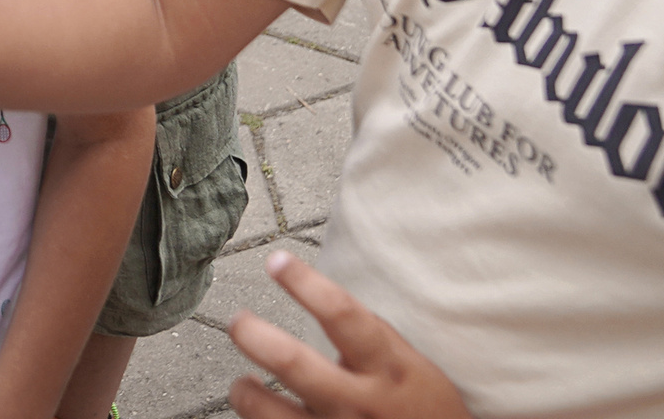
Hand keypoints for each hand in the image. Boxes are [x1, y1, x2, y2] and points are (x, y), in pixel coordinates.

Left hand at [226, 255, 473, 418]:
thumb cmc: (425, 410)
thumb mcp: (411, 367)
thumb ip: (367, 340)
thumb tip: (315, 296)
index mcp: (390, 368)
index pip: (344, 316)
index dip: (306, 284)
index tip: (276, 260)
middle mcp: (363, 404)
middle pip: (295, 365)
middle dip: (255, 337)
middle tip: (238, 321)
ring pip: (271, 414)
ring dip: (246, 395)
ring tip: (242, 385)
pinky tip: (264, 417)